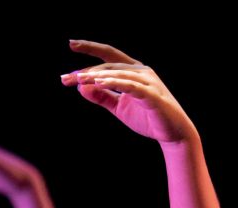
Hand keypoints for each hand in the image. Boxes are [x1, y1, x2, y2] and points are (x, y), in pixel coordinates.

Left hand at [60, 41, 197, 144]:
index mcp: (132, 71)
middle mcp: (140, 71)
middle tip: (65, 78)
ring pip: (118, 73)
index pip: (108, 56)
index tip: (71, 44)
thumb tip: (80, 87)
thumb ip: (101, 96)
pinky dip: (115, 82)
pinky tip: (99, 83)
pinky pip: (131, 86)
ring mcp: (147, 81)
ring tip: (78, 80)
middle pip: (108, 66)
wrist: (172, 133)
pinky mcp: (151, 94)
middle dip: (86, 72)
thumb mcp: (118, 107)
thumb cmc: (146, 117)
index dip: (91, 48)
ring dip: (96, 76)